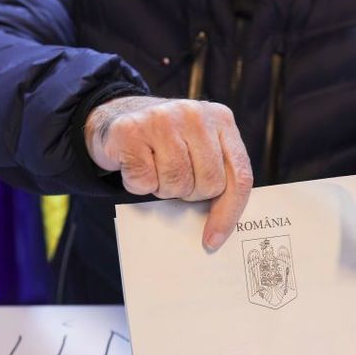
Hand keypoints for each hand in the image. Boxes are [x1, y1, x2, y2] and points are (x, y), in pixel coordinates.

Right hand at [85, 96, 252, 249]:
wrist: (116, 115)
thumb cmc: (163, 142)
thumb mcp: (198, 147)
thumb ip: (216, 172)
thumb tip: (217, 228)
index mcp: (222, 119)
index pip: (239, 175)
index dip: (229, 213)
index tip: (214, 239)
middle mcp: (195, 115)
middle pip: (208, 184)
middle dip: (190, 194)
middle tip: (174, 181)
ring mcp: (162, 119)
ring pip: (176, 184)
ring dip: (162, 189)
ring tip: (154, 170)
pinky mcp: (131, 131)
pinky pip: (144, 181)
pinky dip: (137, 184)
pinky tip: (135, 165)